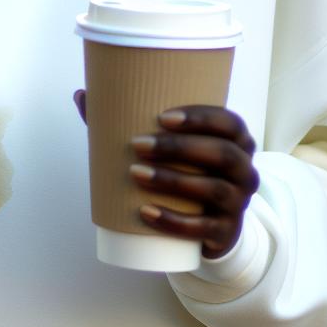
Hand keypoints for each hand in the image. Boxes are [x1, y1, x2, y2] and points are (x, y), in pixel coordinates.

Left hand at [73, 91, 259, 259]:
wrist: (212, 226)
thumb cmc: (186, 172)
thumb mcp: (170, 148)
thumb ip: (128, 119)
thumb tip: (82, 94)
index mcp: (238, 142)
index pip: (229, 123)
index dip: (201, 118)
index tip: (161, 117)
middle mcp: (245, 170)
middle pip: (222, 154)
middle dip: (179, 148)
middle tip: (137, 145)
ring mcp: (238, 203)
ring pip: (213, 189)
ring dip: (173, 180)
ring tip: (135, 174)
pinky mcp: (225, 232)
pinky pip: (203, 228)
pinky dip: (173, 222)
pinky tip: (145, 212)